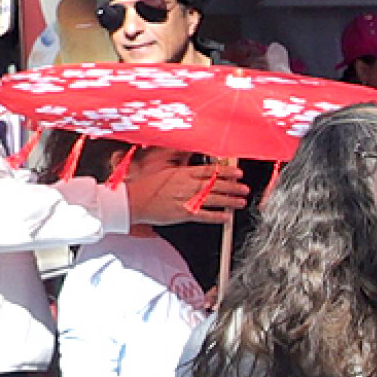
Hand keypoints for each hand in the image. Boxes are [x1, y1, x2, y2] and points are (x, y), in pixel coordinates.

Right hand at [131, 158, 246, 226]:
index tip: (238, 173)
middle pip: (215, 185)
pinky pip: (204, 215)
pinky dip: (217, 216)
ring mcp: (186, 200)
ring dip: (229, 201)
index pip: (210, 171)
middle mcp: (187, 185)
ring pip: (213, 199)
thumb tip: (190, 159)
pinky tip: (227, 217)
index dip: (226, 172)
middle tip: (244, 188)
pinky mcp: (182, 214)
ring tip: (241, 201)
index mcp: (182, 173)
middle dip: (233, 186)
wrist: (132, 201)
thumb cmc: (145, 186)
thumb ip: (180, 165)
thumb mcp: (164, 169)